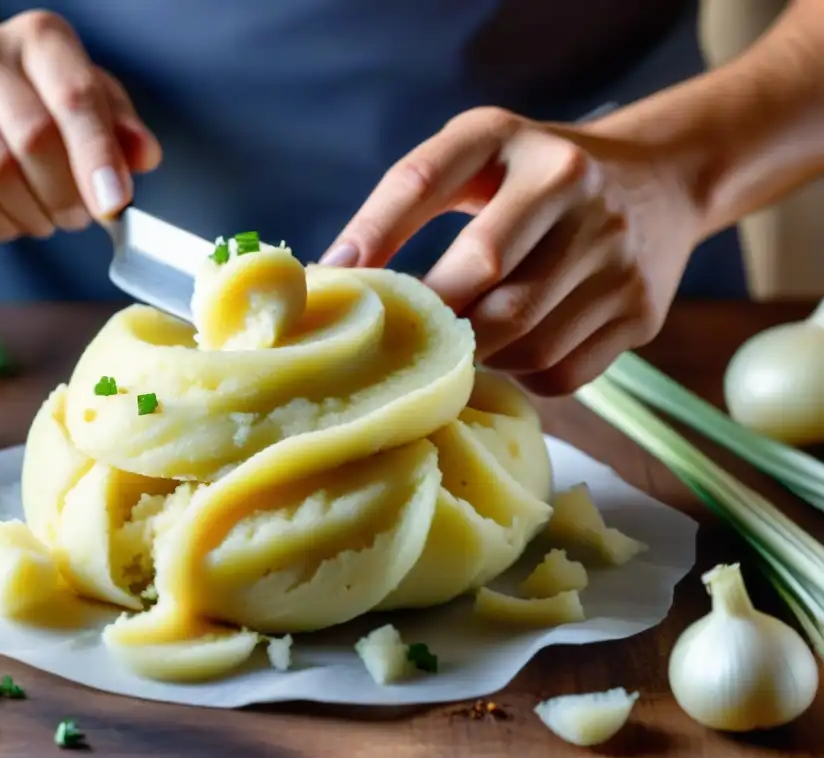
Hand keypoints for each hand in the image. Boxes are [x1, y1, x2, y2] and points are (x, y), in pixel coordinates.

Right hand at [0, 10, 160, 256]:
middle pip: (25, 148)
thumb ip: (123, 131)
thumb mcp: (93, 104)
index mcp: (35, 40)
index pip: (72, 98)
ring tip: (36, 216)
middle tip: (75, 217)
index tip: (113, 205)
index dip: (97, 159)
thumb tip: (143, 156)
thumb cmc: (39, 107)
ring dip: (23, 222)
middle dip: (63, 199)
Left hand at [321, 108, 700, 395]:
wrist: (659, 184)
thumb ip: (409, 194)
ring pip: (524, 343)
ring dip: (481, 355)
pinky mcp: (642, 313)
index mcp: (523, 146)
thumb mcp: (478, 154)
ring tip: (465, 340)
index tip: (340, 277)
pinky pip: (562, 374)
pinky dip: (524, 375)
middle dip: (439, 321)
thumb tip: (335, 267)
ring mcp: (620, 260)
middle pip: (486, 286)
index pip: (427, 186)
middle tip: (410, 334)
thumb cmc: (534, 175)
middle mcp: (581, 194)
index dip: (377, 236)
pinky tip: (513, 349)